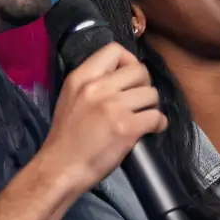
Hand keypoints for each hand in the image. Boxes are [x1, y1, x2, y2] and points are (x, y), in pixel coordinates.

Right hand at [42, 43, 166, 199]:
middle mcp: (98, 87)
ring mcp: (113, 107)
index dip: (128, 61)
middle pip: (140, 70)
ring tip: (143, 115)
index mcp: (81, 77)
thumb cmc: (66, 138)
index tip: (129, 78)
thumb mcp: (71, 97)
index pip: (114, 50)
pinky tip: (151, 129)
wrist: (61, 169)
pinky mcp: (127, 128)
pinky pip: (156, 116)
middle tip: (138, 100)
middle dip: (144, 85)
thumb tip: (121, 74)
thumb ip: (92, 82)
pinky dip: (158, 124)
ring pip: (151, 93)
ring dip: (151, 105)